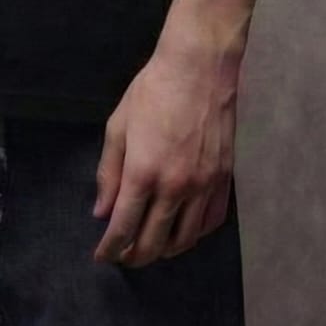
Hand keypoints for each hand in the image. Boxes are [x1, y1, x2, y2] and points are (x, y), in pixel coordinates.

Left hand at [91, 41, 237, 265]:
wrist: (199, 68)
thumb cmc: (153, 90)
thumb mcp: (119, 125)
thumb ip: (109, 172)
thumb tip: (102, 211)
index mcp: (143, 173)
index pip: (123, 227)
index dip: (110, 248)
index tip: (102, 256)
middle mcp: (175, 187)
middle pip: (153, 242)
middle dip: (134, 256)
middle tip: (123, 256)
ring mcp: (203, 186)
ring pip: (184, 240)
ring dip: (164, 251)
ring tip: (151, 248)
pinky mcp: (223, 179)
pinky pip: (211, 223)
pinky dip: (195, 235)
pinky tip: (184, 231)